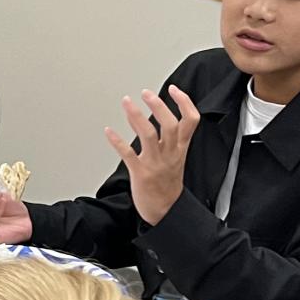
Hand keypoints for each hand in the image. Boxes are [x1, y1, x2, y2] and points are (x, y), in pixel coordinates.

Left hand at [109, 85, 198, 226]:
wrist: (166, 210)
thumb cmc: (168, 182)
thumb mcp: (177, 157)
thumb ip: (173, 138)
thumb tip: (161, 114)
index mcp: (180, 148)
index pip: (191, 121)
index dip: (185, 103)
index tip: (174, 89)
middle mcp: (170, 153)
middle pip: (170, 125)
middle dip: (158, 106)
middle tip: (146, 93)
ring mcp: (155, 163)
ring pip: (148, 135)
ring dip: (136, 116)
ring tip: (126, 102)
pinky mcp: (140, 173)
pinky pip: (128, 154)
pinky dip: (117, 141)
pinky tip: (109, 131)